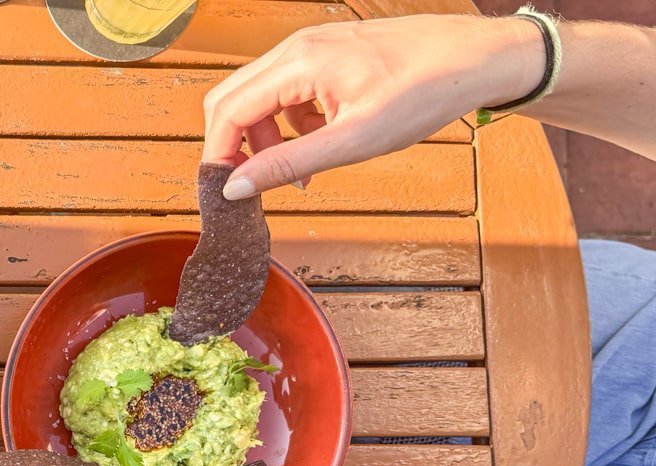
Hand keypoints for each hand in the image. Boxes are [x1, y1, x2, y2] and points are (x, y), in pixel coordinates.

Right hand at [202, 14, 545, 199]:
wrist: (476, 57)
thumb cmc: (425, 91)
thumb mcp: (353, 141)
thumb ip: (287, 163)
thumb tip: (236, 187)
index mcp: (298, 62)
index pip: (228, 111)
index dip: (217, 155)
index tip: (223, 192)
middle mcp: (296, 46)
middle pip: (233, 99)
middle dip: (236, 146)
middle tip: (255, 184)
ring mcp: (311, 46)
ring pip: (259, 96)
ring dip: (266, 137)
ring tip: (301, 168)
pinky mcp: (326, 53)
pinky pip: (287, 90)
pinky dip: (290, 122)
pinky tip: (322, 141)